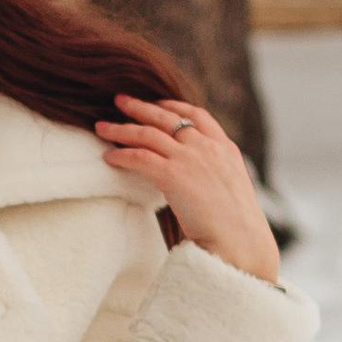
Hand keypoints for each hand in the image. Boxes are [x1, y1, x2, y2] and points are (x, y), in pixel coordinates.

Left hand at [91, 93, 282, 284]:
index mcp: (224, 148)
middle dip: (140, 107)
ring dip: (122, 129)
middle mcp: (207, 147)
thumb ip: (214, 173)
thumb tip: (197, 177)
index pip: (197, 115)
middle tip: (120, 100)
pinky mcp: (174, 176)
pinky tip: (109, 157)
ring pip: (148, 134)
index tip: (156, 103)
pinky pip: (140, 157)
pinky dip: (122, 155)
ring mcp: (191, 159)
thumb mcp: (231, 188)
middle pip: (167, 117)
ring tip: (102, 127)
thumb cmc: (235, 226)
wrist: (240, 241)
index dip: (172, 106)